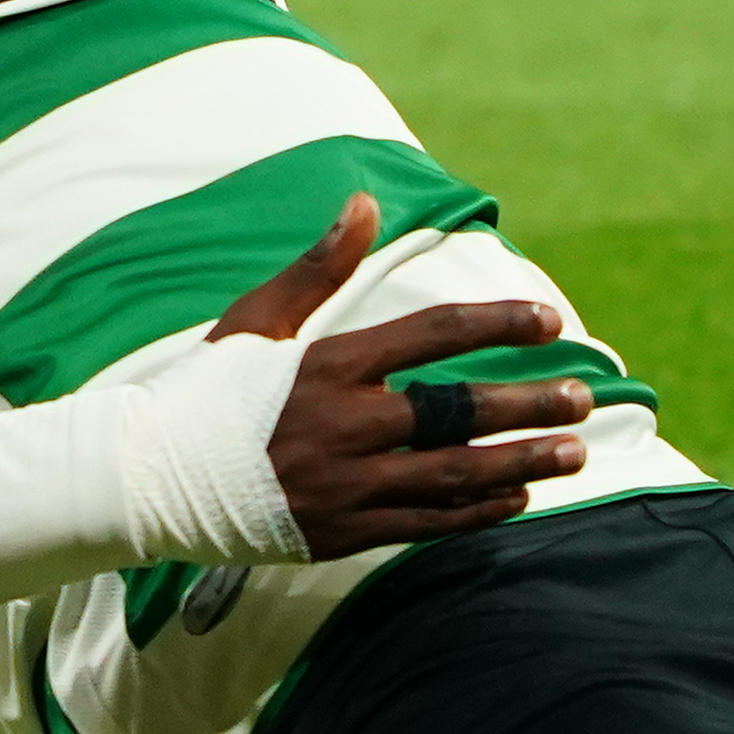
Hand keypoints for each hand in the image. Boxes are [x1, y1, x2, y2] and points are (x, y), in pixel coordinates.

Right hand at [213, 193, 592, 560]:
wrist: (148, 481)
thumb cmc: (204, 392)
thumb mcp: (257, 320)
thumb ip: (320, 266)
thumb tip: (364, 202)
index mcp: (327, 366)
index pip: (432, 336)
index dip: (497, 323)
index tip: (549, 319)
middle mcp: (343, 425)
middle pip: (457, 412)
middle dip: (529, 403)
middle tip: (585, 397)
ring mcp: (345, 484)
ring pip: (454, 475)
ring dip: (521, 462)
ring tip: (575, 452)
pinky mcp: (340, 531)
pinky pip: (425, 524)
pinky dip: (476, 512)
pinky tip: (517, 497)